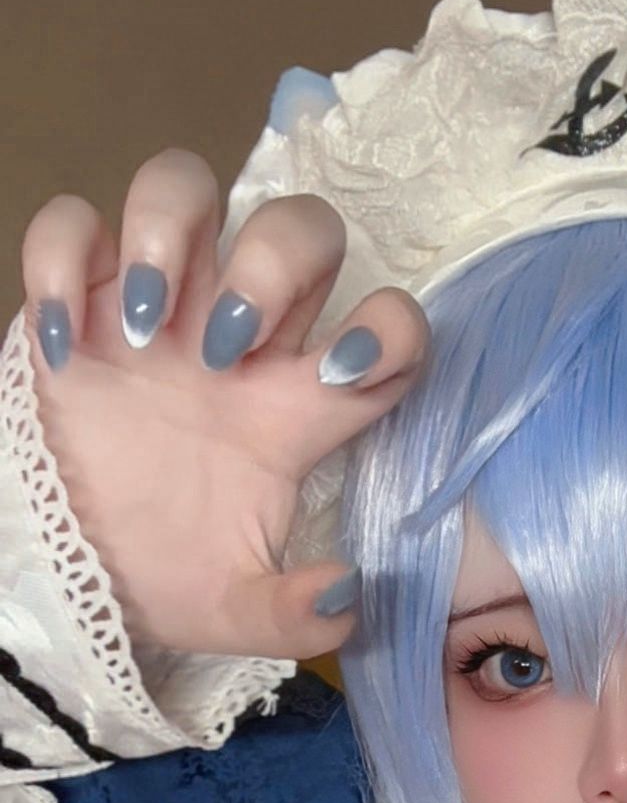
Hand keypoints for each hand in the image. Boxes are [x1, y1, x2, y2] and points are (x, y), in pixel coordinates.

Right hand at [20, 148, 427, 657]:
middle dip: (274, 264)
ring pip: (186, 186)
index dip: (389, 329)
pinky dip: (62, 262)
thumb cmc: (168, 576)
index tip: (340, 373)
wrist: (74, 576)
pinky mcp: (74, 300)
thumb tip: (344, 593)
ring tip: (143, 326)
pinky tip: (65, 347)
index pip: (384, 330)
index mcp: (293, 409)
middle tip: (222, 349)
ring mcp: (156, 309)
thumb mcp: (234, 613)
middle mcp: (237, 341)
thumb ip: (293, 616)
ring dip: (170, 236)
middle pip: (298, 226)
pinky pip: (71, 223)